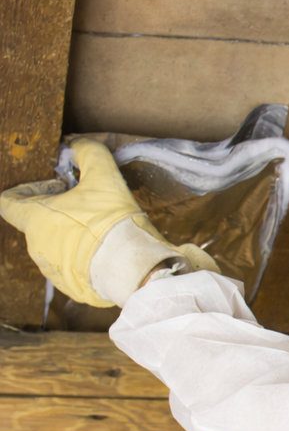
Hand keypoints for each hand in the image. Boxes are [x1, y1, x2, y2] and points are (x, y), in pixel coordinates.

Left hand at [0, 139, 216, 306]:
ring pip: (55, 246)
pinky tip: (107, 251)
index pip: (8, 201)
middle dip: (58, 210)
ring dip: (71, 235)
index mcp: (35, 220)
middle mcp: (36, 246)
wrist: (133, 270)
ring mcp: (52, 270)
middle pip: (37, 222)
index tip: (56, 186)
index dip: (27, 189)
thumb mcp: (105, 179)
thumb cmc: (113, 223)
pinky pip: (73, 267)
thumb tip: (78, 144)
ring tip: (101, 229)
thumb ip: (89, 154)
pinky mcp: (71, 287)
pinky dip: (85, 258)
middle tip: (87, 203)